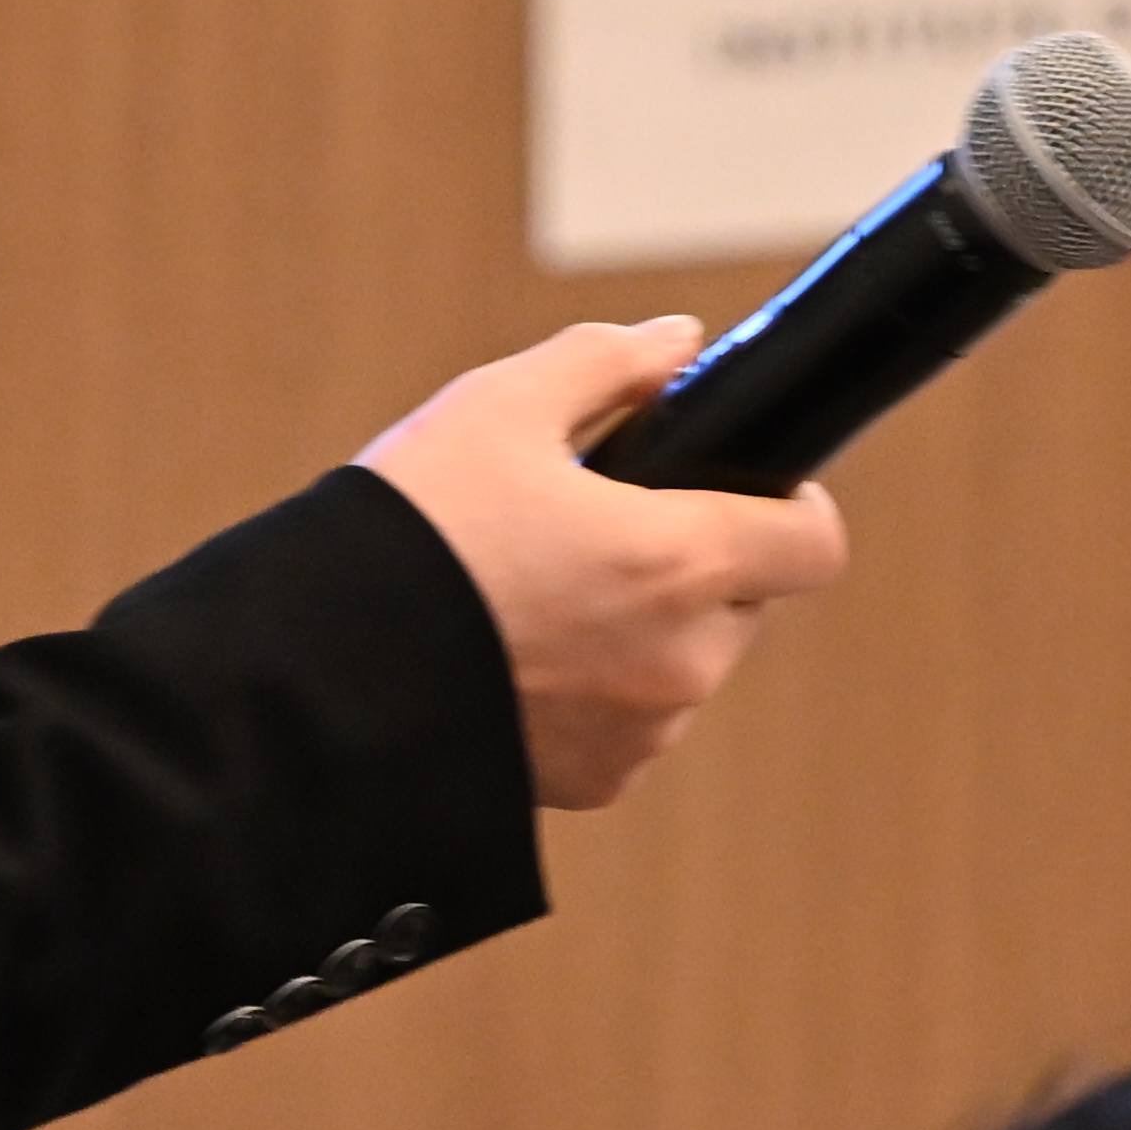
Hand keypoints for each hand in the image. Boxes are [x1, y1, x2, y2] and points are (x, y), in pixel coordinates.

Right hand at [357, 321, 847, 808]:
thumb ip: (606, 364)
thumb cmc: (411, 532)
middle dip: (698, 561)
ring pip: (685, 664)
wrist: (317, 678)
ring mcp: (638, 735)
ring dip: (648, 629)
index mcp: (676, 562)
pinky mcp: (590, 786)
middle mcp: (677, 661)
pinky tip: (518, 652)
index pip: (813, 545)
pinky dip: (598, 687)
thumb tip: (677, 343)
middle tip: (605, 524)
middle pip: (745, 600)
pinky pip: (631, 724)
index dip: (792, 505)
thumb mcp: (499, 407)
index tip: (744, 484)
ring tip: (544, 589)